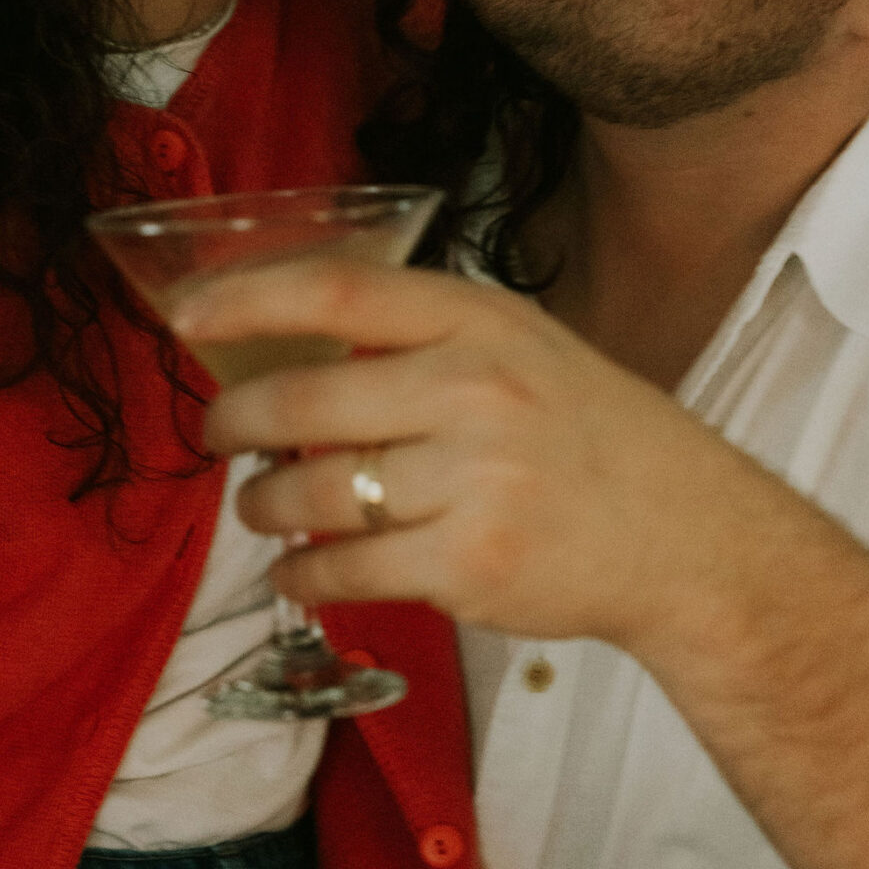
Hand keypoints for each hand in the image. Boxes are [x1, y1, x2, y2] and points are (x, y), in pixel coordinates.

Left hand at [182, 265, 795, 657]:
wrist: (685, 535)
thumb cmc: (588, 435)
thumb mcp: (521, 348)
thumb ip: (422, 339)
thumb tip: (287, 344)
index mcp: (481, 321)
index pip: (338, 293)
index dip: (247, 299)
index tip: (184, 315)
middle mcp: (476, 391)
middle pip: (302, 402)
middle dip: (234, 423)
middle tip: (217, 434)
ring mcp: (474, 481)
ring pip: (312, 494)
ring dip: (263, 507)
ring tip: (262, 507)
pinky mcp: (469, 565)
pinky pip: (343, 571)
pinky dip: (301, 576)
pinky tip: (299, 571)